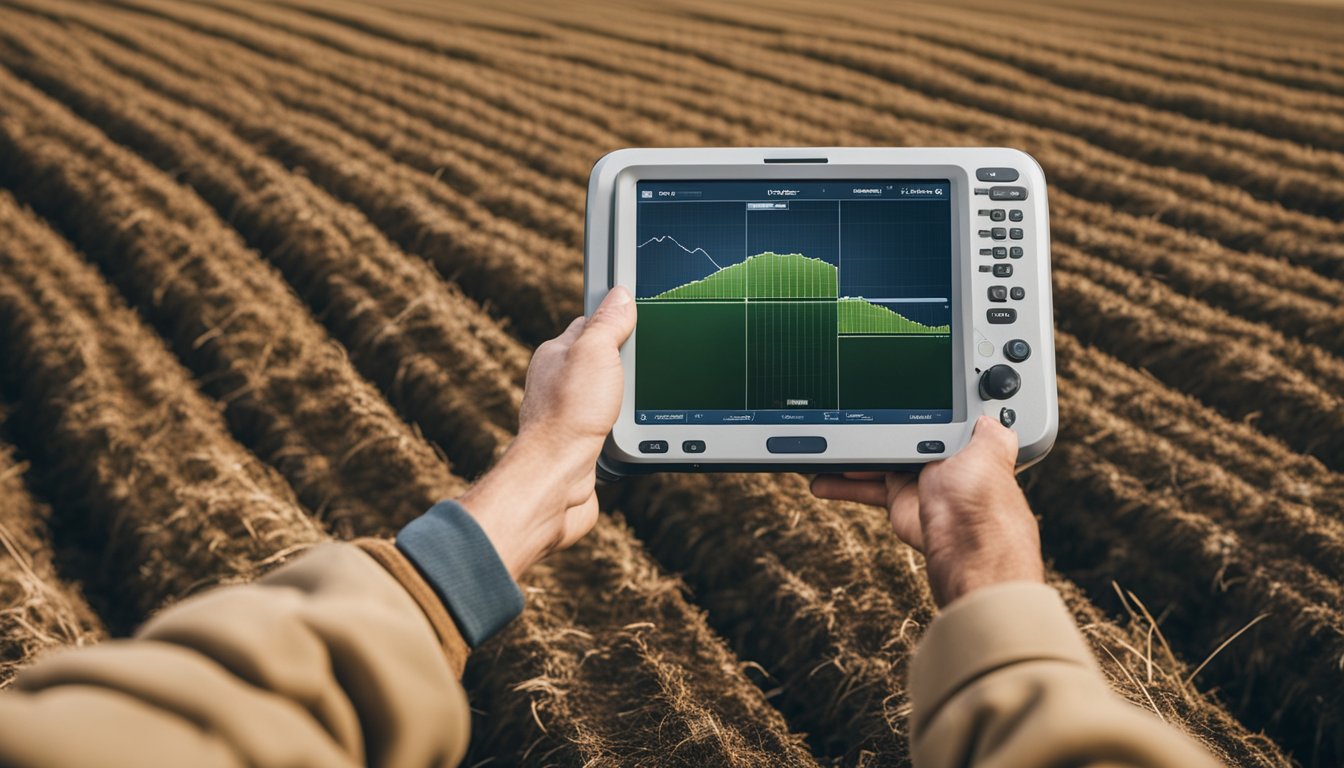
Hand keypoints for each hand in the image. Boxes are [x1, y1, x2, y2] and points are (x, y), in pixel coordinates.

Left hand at [458, 287, 635, 579]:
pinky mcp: (583, 443)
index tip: (640, 315)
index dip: (616, 319)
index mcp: (556, 355)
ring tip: (647, 399)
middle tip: (652, 362)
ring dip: (629, 398)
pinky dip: (626, 426)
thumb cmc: (568, 417)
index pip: (590, 325)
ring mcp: (570, 414)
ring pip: (609, 395)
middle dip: (627, 362)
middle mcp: (558, 383)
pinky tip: (636, 429)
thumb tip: (620, 294)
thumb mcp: (594, 353)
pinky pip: (611, 425)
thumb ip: (607, 323)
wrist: (558, 480)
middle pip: (603, 361)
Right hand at [810, 416, 1042, 606]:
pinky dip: (844, 484)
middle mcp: (939, 460)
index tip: (889, 395)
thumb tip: (993, 415)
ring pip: (879, 461)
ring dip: (853, 456)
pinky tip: (824, 480)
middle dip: (876, 428)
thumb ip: (987, 428)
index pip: (935, 416)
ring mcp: (917, 481)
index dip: (913, 406)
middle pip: (900, 436)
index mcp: (962, 442)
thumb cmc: (982, 494)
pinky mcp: (898, 500)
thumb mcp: (990, 445)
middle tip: (849, 416)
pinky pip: (867, 487)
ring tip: (827, 447)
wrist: (965, 540)